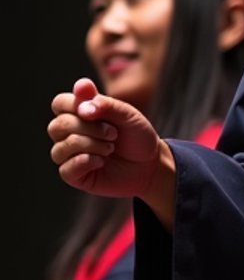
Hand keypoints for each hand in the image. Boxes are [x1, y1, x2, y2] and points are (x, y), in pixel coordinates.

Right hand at [48, 78, 170, 206]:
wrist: (150, 165)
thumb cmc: (137, 136)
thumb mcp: (128, 115)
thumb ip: (106, 105)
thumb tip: (82, 107)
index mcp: (79, 113)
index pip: (59, 104)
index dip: (74, 105)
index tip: (98, 112)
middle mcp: (69, 133)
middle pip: (58, 126)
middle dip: (88, 128)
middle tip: (113, 134)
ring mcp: (69, 155)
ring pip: (61, 147)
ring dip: (91, 145)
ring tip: (110, 148)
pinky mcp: (74, 176)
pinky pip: (66, 169)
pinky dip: (86, 162)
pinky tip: (102, 162)